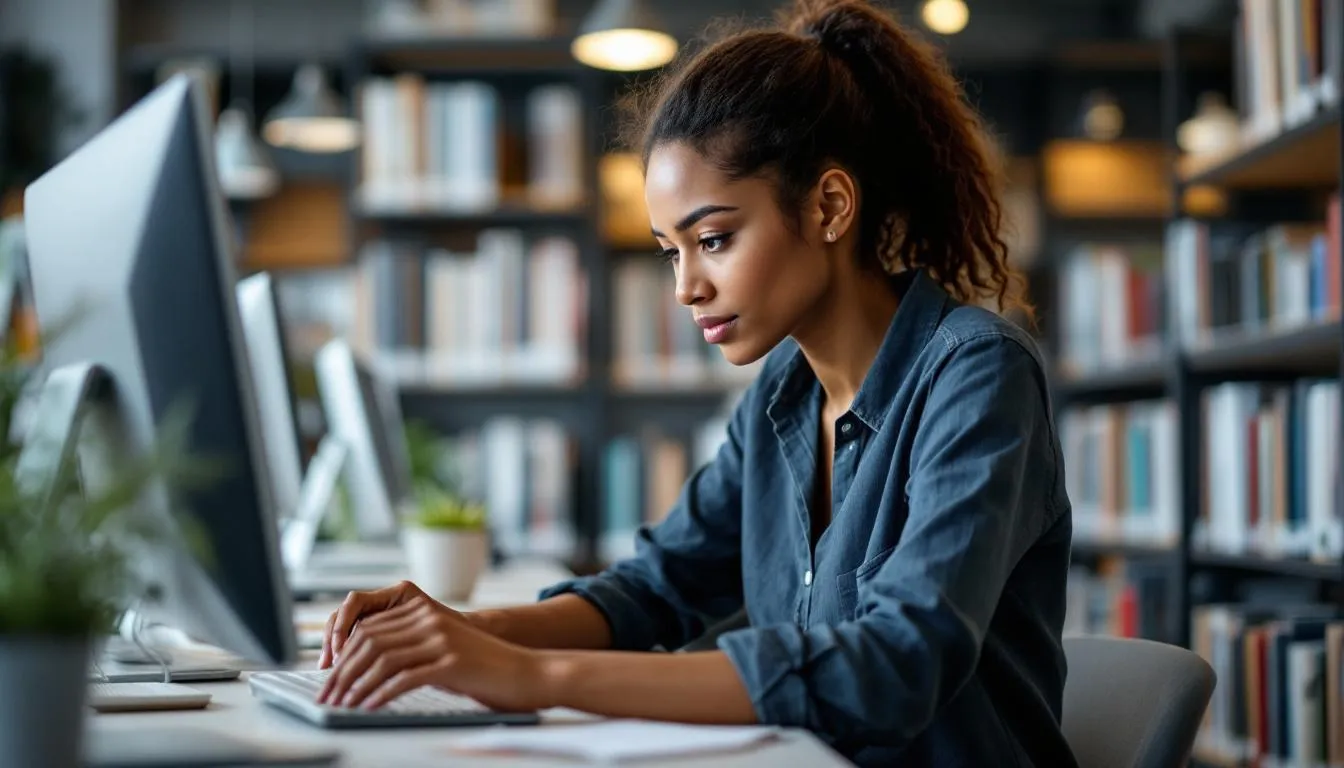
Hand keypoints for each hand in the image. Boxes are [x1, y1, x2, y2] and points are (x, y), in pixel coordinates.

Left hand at [315, 584, 548, 711]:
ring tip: (341, 705)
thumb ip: (410, 651)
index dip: (343, 653)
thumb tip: (366, 671)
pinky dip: (379, 695)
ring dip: (355, 685)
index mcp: (424, 612)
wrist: (529, 674)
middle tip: (327, 695)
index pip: (369, 628)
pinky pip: (403, 678)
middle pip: (369, 642)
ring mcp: (441, 639)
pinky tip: (368, 708)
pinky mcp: (451, 662)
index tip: (330, 678)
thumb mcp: (442, 652)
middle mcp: (430, 620)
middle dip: (342, 671)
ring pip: (381, 660)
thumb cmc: (485, 670)